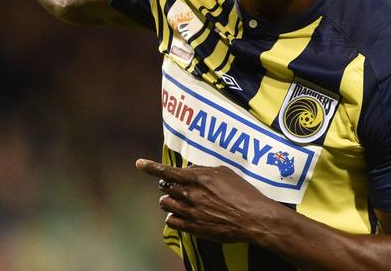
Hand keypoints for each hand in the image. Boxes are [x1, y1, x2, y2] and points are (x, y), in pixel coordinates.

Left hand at [136, 159, 275, 243]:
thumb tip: (190, 170)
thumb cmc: (242, 192)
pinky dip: (173, 216)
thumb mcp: (224, 172)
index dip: (151, 167)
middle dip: (168, 184)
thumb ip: (203, 170)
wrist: (252, 218)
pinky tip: (183, 213)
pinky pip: (171, 221)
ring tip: (181, 200)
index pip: (167, 171)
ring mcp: (190, 212)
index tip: (139, 163)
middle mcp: (190, 195)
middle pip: (165, 187)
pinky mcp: (193, 228)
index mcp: (198, 178)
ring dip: (169, 200)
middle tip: (178, 185)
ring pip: (165, 204)